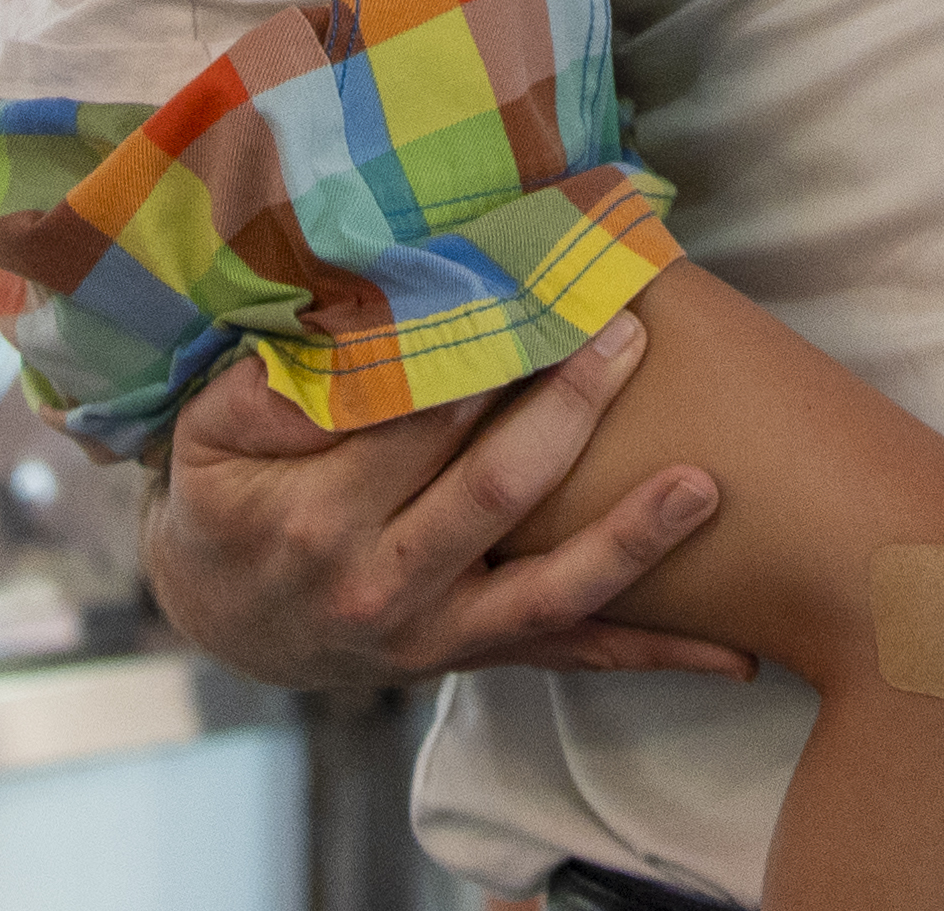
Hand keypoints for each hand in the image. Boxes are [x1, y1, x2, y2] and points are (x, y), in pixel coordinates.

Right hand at [140, 315, 750, 689]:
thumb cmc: (225, 498)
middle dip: (571, 408)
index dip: (481, 352)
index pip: (415, 421)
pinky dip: (654, 652)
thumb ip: (267, 389)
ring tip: (707, 486)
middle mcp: (382, 587)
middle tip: (629, 333)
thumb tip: (345, 333)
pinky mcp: (475, 657)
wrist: (224, 618)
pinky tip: (737, 653)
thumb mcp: (206, 435)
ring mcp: (436, 635)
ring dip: (635, 540)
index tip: (539, 286)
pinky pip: (572, 654)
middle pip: (496, 492)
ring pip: (551, 592)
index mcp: (317, 520)